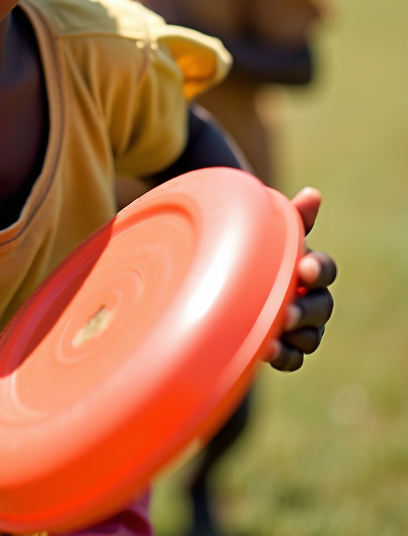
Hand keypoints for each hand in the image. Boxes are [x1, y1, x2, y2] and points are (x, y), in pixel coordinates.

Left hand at [267, 187, 335, 370]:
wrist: (228, 282)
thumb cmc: (254, 253)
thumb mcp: (266, 234)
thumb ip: (288, 218)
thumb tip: (313, 194)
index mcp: (308, 268)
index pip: (325, 269)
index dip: (318, 270)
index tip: (304, 268)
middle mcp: (310, 298)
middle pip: (322, 307)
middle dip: (306, 309)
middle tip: (286, 311)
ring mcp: (300, 326)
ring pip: (312, 336)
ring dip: (295, 336)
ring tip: (272, 337)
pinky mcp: (285, 347)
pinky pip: (294, 359)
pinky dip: (283, 356)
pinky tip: (266, 352)